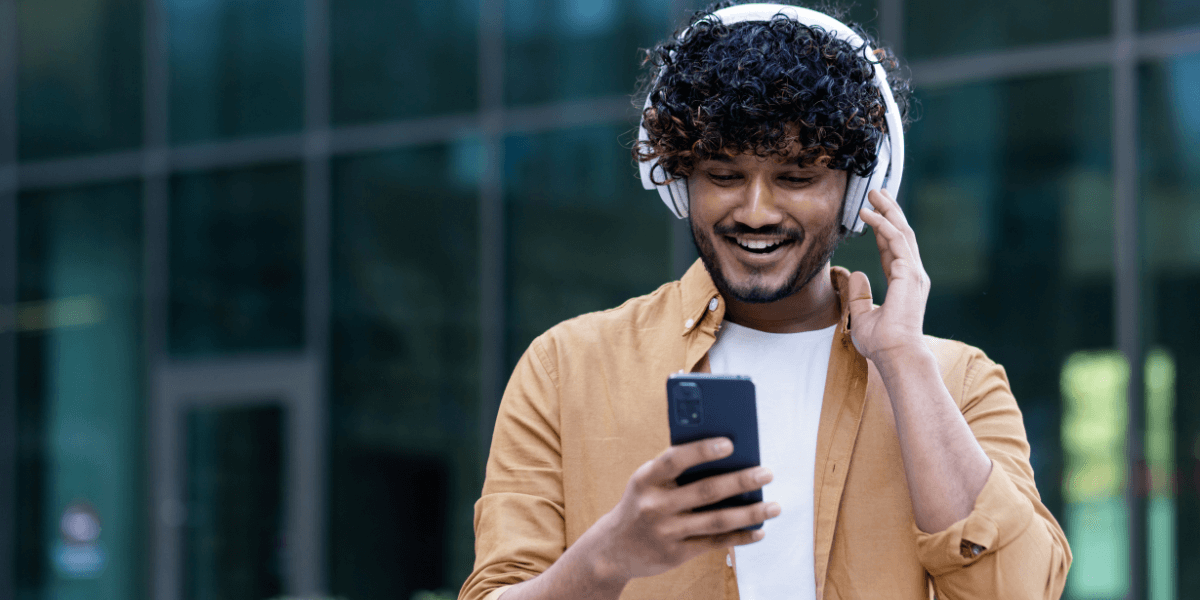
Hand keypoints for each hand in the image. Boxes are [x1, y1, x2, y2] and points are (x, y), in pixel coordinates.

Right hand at [587, 437, 779, 583]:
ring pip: (716, 520)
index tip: (730, 443)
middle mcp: (654, 506)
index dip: (702, 450)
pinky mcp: (676, 554)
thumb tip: (728, 456)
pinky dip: (740, 537)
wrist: (613, 549)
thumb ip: (676, 469)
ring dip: (750, 513)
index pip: (675, 460)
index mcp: (645, 479)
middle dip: (740, 481)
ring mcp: (666, 532)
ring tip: (774, 506)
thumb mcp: (646, 482)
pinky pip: (715, 543)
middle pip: (705, 491)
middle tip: (766, 473)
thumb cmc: (641, 503)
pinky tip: (759, 530)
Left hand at [847, 189, 930, 364]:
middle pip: (901, 234)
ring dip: (888, 211)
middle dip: (889, 212)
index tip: (871, 212)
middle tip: (876, 193)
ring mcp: (913, 273)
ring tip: (874, 194)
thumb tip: (855, 274)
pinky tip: (869, 214)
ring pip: (901, 232)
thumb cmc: (881, 342)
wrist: (895, 354)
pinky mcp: (909, 273)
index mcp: (903, 283)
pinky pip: (895, 241)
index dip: (882, 229)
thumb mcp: (863, 315)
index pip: (892, 249)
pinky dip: (882, 225)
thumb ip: (860, 295)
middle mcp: (912, 275)